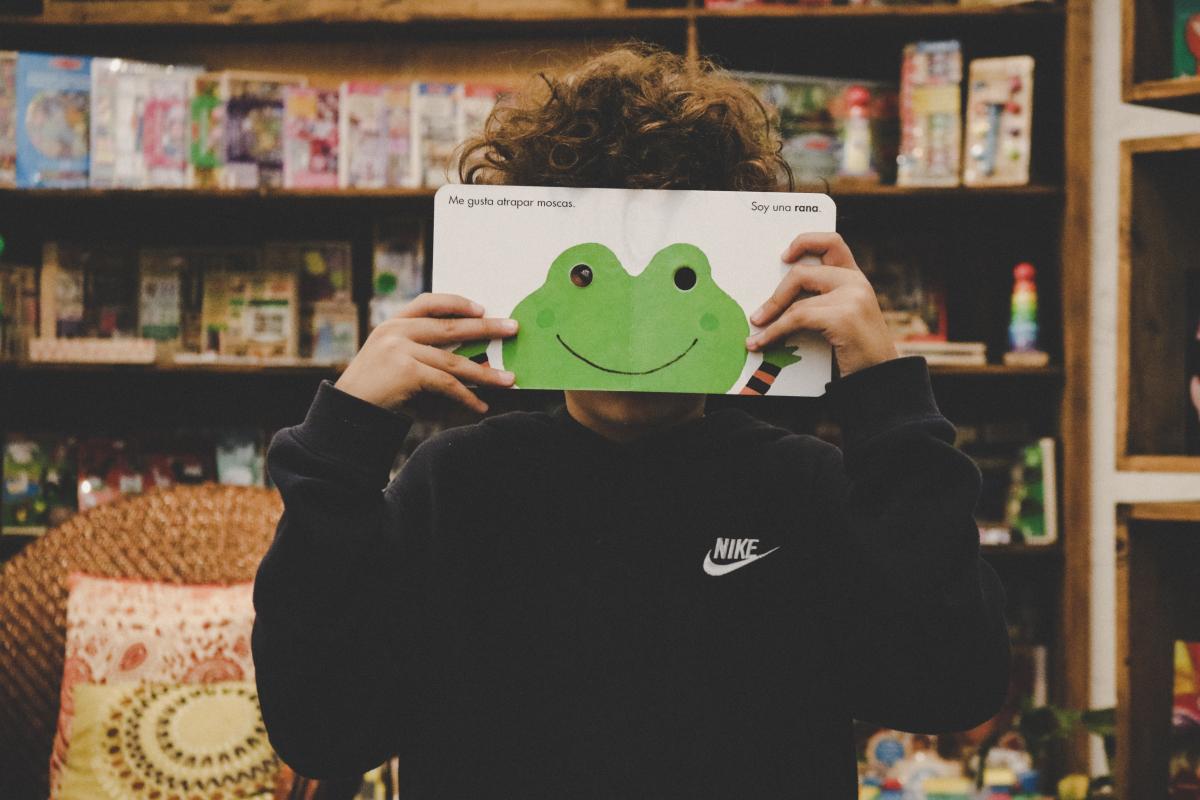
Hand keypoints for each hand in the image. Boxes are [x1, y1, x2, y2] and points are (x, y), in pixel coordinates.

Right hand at [335, 293, 517, 414]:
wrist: (346, 411)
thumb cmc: (375, 390)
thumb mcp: (394, 361)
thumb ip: (424, 353)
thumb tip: (474, 361)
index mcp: (393, 324)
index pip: (429, 302)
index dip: (458, 303)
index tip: (482, 308)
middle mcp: (396, 331)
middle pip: (451, 327)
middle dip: (486, 328)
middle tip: (513, 329)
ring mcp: (400, 350)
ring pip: (453, 360)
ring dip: (485, 372)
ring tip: (509, 379)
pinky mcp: (406, 371)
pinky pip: (446, 383)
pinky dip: (467, 396)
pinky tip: (480, 405)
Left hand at [746, 232, 897, 376]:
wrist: (880, 378)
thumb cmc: (856, 352)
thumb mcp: (842, 319)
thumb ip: (822, 301)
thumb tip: (777, 300)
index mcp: (856, 278)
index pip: (832, 242)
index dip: (805, 241)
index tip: (784, 256)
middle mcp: (856, 282)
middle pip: (803, 272)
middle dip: (776, 295)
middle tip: (758, 315)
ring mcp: (852, 297)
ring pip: (797, 300)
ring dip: (771, 318)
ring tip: (756, 333)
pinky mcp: (844, 316)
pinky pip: (796, 318)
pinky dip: (774, 332)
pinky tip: (761, 343)